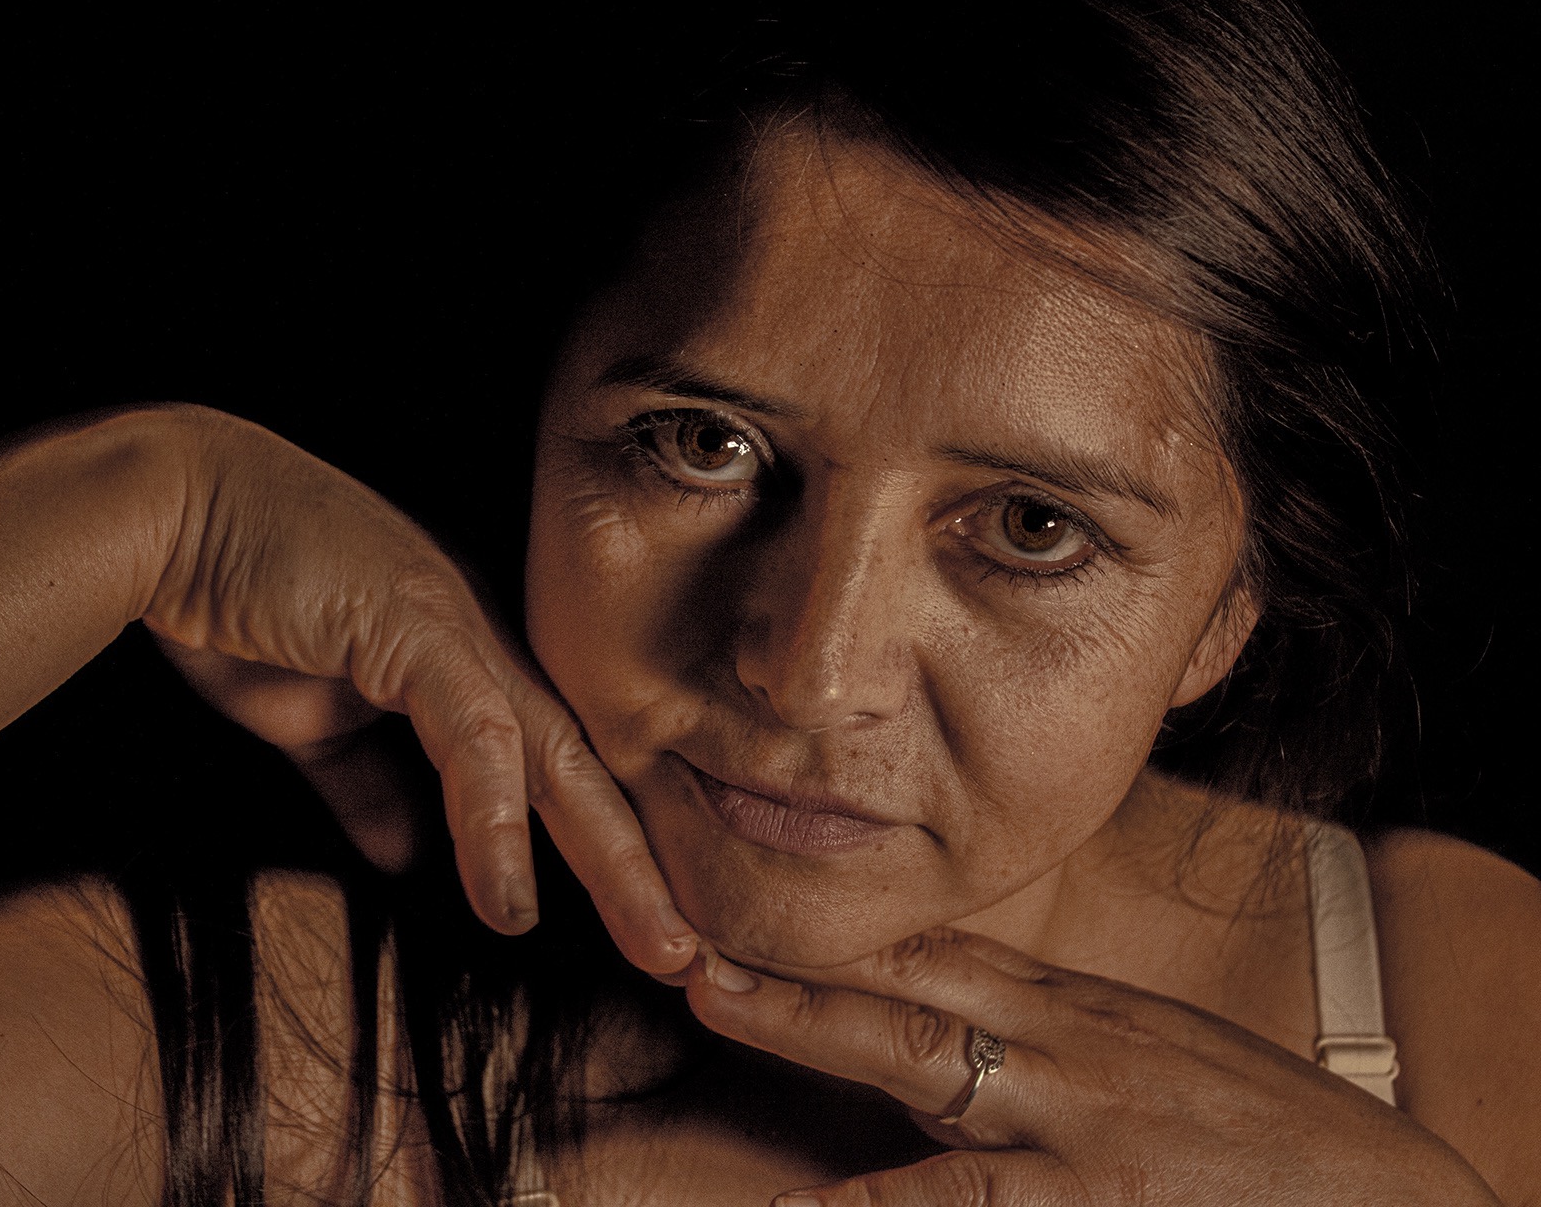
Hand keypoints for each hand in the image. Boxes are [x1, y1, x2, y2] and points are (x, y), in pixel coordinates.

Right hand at [141, 408, 695, 975]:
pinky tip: (511, 898)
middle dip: (647, 868)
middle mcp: (480, 643)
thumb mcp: (309, 716)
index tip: (644, 931)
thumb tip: (403, 855)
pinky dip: (495, 819)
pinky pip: (473, 733)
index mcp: (463, 662)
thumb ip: (366, 781)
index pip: (556, 770)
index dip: (605, 851)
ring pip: (559, 757)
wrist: (171, 508)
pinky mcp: (412, 624)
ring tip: (658, 942)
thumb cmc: (238, 598)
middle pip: (588, 769)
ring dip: (614, 858)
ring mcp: (454, 627)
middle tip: (697, 957)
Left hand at [686, 929, 1498, 1204]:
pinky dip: (884, 1204)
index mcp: (1078, 1012)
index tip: (746, 908)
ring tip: (714, 1004)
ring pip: (921, 1062)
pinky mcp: (1099, 1204)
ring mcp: (1079, 1124)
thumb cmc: (1271, 1137)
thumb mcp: (1159, 1057)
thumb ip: (1061, 1036)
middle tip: (688, 933)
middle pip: (906, 983)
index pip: (935, 951)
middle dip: (792, 957)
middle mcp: (1066, 1047)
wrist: (1398, 1206)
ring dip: (808, 1029)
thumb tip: (970, 1010)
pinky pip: (970, 1204)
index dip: (833, 933)